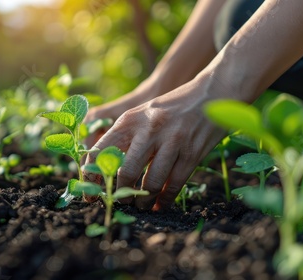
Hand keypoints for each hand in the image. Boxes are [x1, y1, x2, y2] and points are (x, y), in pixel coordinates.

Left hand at [84, 77, 226, 210]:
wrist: (212, 94)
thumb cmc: (171, 108)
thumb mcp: (142, 114)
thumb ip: (125, 136)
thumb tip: (105, 168)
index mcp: (130, 119)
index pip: (101, 152)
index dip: (92, 177)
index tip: (91, 194)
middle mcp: (149, 129)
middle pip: (126, 172)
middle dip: (120, 194)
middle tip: (121, 203)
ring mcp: (172, 141)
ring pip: (151, 183)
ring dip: (144, 200)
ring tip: (141, 205)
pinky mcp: (192, 153)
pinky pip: (174, 185)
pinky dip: (164, 200)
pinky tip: (159, 204)